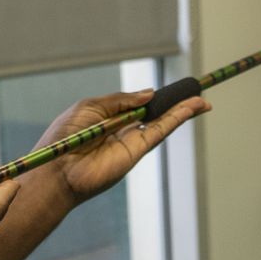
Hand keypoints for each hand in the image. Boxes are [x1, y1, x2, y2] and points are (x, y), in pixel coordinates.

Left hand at [39, 88, 210, 205]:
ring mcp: (132, 142)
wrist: (58, 170)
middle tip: (196, 92)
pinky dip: (177, 119)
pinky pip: (160, 131)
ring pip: (163, 122)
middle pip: (156, 114)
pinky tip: (191, 108)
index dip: (156, 97)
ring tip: (203, 100)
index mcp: (109, 118)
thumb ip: (121, 100)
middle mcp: (123, 131)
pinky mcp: (137, 152)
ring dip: (183, 111)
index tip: (173, 89)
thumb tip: (150, 93)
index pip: (138, 105)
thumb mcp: (91, 106)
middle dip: (176, 104)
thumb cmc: (65, 137)